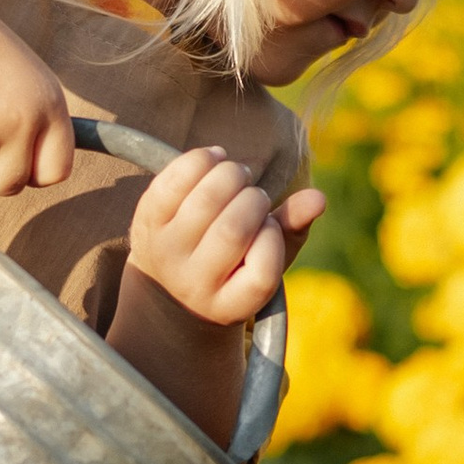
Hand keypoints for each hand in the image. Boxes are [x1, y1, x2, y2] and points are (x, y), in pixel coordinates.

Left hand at [124, 149, 326, 326]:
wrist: (164, 286)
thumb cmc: (230, 268)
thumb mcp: (264, 263)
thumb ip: (292, 231)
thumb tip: (319, 198)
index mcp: (231, 305)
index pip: (264, 270)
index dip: (273, 235)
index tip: (268, 225)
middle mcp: (193, 285)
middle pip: (234, 230)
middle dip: (254, 199)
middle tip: (253, 195)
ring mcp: (166, 253)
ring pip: (206, 201)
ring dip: (231, 175)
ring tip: (236, 176)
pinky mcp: (145, 223)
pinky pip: (173, 181)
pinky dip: (200, 159)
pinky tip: (214, 159)